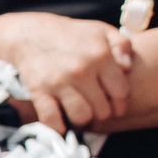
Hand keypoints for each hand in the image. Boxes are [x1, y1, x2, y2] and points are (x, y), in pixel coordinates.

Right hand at [0, 12, 135, 133]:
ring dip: (82, 120)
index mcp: (100, 56)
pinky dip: (59, 127)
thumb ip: (122, 45)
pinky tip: (62, 123)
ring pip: (81, 117)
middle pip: (102, 109)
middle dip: (101, 112)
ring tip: (81, 114)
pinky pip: (52, 120)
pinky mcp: (39, 91)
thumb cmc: (69, 34)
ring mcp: (59, 82)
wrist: (29, 34)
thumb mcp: (101, 30)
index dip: (120, 103)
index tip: (115, 105)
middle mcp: (81, 70)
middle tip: (95, 108)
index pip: (121, 93)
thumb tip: (127, 68)